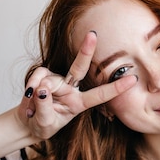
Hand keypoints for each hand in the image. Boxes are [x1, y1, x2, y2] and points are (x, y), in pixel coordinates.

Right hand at [17, 31, 136, 139]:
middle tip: (92, 34)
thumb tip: (42, 89)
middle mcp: (71, 89)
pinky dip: (30, 87)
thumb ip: (44, 108)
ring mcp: (57, 81)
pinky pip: (38, 76)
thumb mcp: (44, 124)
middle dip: (85, 51)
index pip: (100, 95)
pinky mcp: (44, 75)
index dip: (116, 88)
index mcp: (79, 103)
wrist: (28, 124)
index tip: (132, 79)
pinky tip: (27, 98)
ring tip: (31, 110)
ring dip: (37, 95)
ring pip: (48, 79)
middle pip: (80, 68)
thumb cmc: (42, 125)